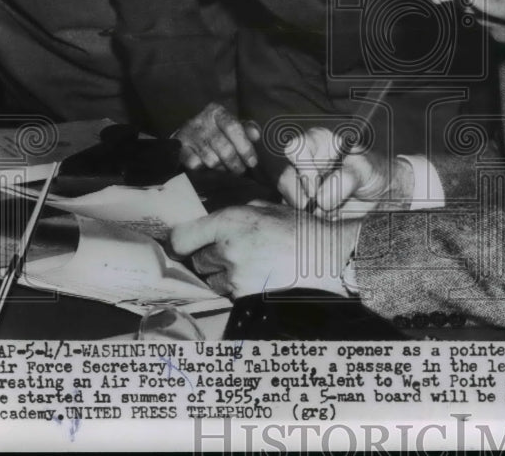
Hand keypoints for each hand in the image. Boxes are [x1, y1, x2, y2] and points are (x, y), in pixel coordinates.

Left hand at [169, 202, 357, 297]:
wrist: (324, 258)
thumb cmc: (299, 229)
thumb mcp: (267, 208)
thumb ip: (238, 212)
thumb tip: (218, 220)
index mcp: (229, 222)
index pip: (182, 238)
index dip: (180, 241)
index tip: (185, 243)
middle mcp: (226, 249)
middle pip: (198, 260)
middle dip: (210, 256)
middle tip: (232, 251)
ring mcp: (235, 276)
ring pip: (213, 279)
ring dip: (223, 274)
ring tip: (250, 265)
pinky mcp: (244, 296)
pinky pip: (230, 292)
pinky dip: (238, 287)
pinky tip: (259, 276)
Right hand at [173, 103, 259, 173]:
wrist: (186, 134)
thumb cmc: (215, 130)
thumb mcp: (231, 125)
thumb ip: (246, 129)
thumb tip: (256, 134)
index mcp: (217, 112)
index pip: (233, 127)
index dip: (245, 147)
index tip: (252, 162)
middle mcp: (201, 120)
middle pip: (224, 147)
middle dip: (235, 163)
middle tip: (241, 170)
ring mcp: (188, 134)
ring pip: (211, 159)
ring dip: (222, 168)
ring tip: (226, 168)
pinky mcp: (179, 148)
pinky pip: (196, 164)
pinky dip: (204, 169)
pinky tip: (209, 167)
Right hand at [276, 127, 412, 218]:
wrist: (381, 194)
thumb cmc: (372, 172)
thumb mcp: (364, 169)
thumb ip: (346, 179)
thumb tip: (321, 199)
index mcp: (317, 142)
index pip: (295, 148)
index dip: (303, 168)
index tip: (318, 185)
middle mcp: (305, 163)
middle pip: (287, 180)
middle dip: (308, 198)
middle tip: (329, 205)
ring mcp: (302, 186)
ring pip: (291, 202)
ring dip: (313, 213)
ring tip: (336, 210)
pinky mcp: (303, 206)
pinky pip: (297, 218)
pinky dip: (313, 223)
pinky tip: (331, 218)